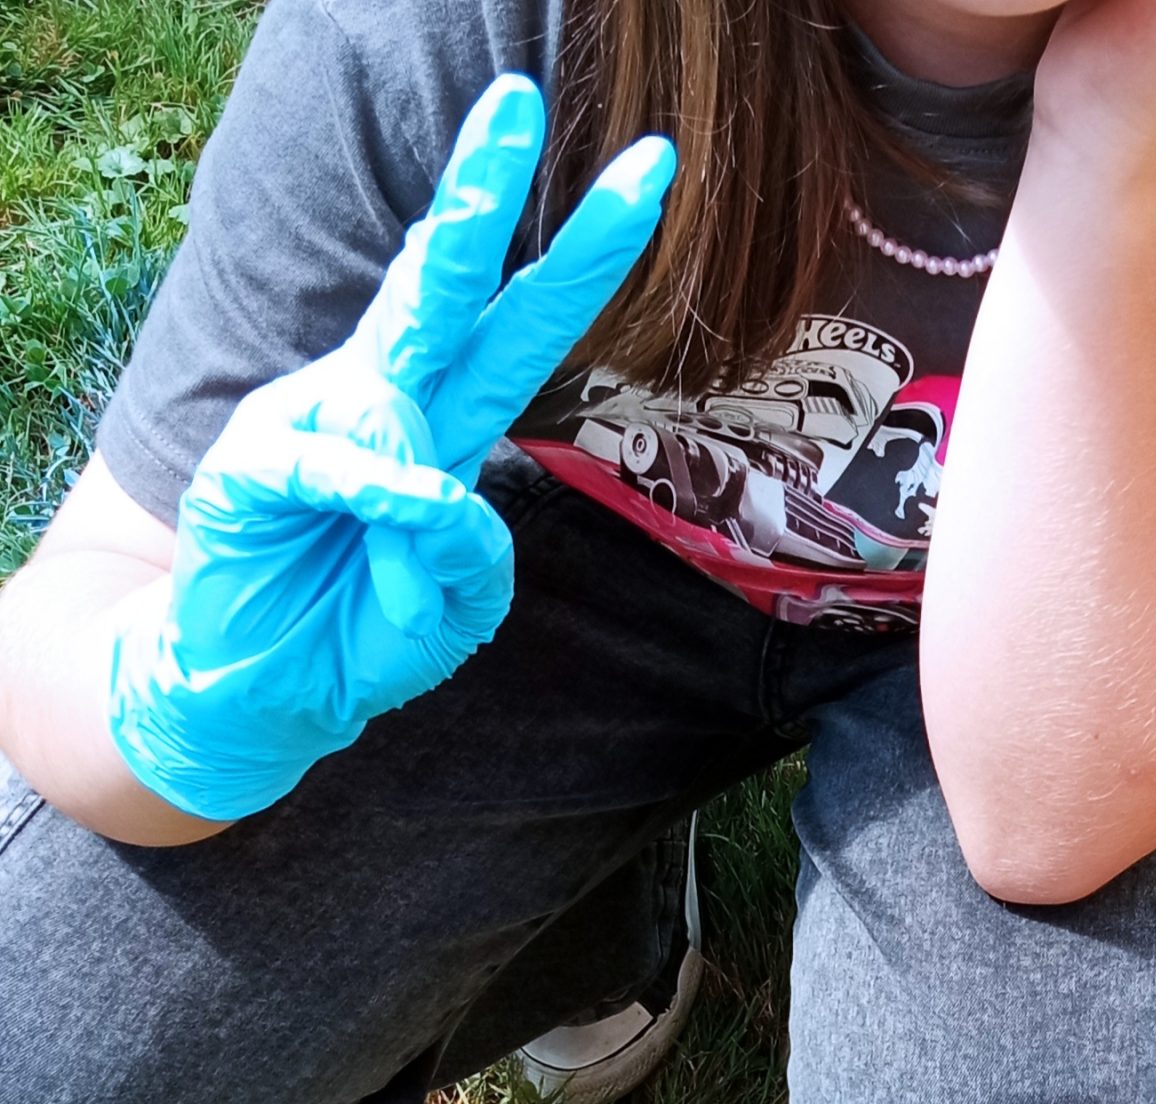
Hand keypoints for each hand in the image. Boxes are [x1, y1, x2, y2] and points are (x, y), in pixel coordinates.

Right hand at [109, 76, 673, 823]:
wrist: (261, 694)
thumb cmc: (359, 633)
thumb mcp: (455, 610)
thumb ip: (473, 554)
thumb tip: (442, 496)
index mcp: (441, 423)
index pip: (519, 325)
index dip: (580, 256)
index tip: (647, 177)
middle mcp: (382, 400)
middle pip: (447, 287)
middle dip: (482, 195)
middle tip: (520, 102)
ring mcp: (311, 420)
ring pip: (391, 389)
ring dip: (410, 481)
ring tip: (399, 575)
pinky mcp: (253, 462)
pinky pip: (330, 458)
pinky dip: (370, 492)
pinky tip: (385, 515)